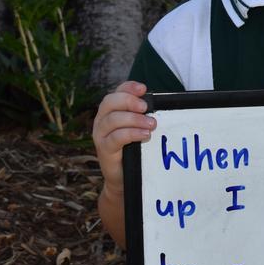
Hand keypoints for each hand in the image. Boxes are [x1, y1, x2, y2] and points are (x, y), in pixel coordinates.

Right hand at [91, 81, 155, 195]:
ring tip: (152, 124)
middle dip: (129, 101)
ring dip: (134, 119)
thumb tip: (162, 104)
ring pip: (113, 119)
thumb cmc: (134, 148)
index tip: (143, 88)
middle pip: (110, 102)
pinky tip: (145, 135)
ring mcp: (101, 135)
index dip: (128, 87)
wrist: (124, 177)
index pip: (116, 92)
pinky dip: (132, 134)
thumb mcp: (139, 128)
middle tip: (146, 107)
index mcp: (111, 111)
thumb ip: (144, 115)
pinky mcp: (104, 149)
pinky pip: (116, 137)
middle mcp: (102, 120)